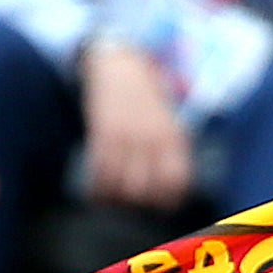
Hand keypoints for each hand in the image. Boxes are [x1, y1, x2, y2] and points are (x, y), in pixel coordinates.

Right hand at [80, 42, 195, 209]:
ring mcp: (127, 136)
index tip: (159, 206)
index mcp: (173, 137)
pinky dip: (97, 188)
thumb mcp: (170, 123)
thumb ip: (172, 154)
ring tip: (113, 201)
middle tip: (133, 205)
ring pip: (120, 186)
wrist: (120, 67)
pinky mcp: (103, 133)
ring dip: (115, 200)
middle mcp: (152, 138)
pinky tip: (97, 191)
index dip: (167, 201)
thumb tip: (171, 191)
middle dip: (139, 204)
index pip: (176, 182)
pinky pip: (99, 172)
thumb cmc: (147, 101)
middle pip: (146, 190)